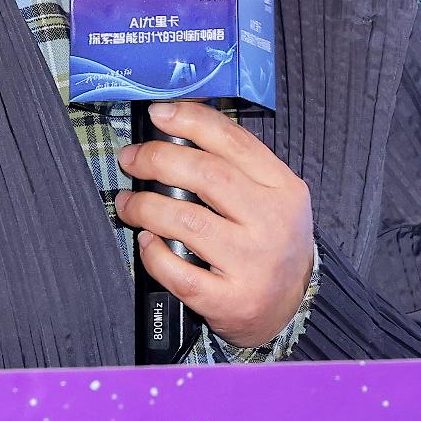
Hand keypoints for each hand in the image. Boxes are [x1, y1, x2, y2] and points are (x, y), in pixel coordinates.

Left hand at [113, 100, 316, 350]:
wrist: (290, 305)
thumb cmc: (270, 241)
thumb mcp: (271, 197)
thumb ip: (235, 167)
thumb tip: (176, 130)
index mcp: (283, 187)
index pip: (234, 142)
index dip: (191, 122)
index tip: (159, 115)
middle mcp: (271, 222)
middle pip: (207, 175)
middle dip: (158, 159)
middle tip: (131, 159)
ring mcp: (252, 263)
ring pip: (186, 221)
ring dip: (146, 206)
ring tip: (129, 202)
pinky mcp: (230, 300)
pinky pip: (179, 272)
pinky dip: (153, 253)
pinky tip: (146, 242)